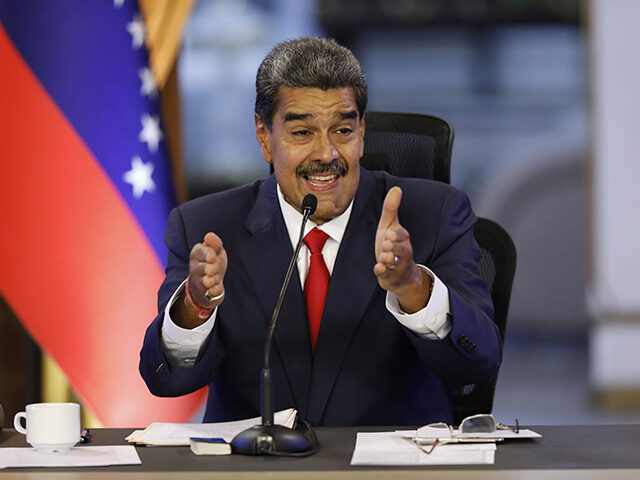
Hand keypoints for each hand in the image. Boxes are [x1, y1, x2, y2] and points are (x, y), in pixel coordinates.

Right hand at [187, 232, 227, 309]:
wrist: (210, 280)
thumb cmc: (213, 260)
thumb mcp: (215, 250)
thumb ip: (214, 243)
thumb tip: (209, 235)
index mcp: (197, 254)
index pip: (200, 252)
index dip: (207, 254)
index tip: (212, 257)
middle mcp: (196, 268)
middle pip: (202, 268)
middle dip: (210, 268)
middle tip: (212, 269)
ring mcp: (200, 281)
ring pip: (205, 281)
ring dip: (210, 280)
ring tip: (213, 279)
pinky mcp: (208, 292)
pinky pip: (211, 292)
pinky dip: (215, 291)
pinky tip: (217, 289)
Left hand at [374, 187, 431, 312]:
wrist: (401, 273)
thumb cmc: (394, 246)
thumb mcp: (390, 226)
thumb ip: (391, 208)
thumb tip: (396, 188)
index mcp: (403, 239)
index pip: (402, 236)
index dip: (396, 235)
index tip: (389, 234)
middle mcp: (403, 253)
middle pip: (401, 249)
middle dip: (394, 247)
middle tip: (386, 244)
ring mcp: (397, 266)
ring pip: (396, 263)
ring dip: (389, 259)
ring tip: (383, 257)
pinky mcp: (390, 277)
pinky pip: (388, 276)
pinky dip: (383, 272)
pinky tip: (378, 269)